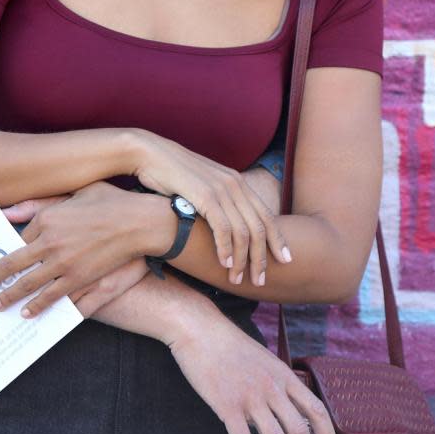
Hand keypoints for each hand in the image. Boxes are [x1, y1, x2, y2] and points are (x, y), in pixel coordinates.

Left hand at [0, 182, 151, 316]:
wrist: (141, 222)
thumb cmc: (112, 202)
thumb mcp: (76, 192)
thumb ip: (41, 202)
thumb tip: (8, 211)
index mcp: (47, 219)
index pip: (19, 238)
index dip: (6, 250)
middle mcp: (50, 243)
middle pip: (13, 266)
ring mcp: (65, 265)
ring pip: (29, 286)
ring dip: (11, 298)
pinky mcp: (81, 280)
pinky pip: (54, 298)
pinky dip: (39, 307)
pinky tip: (30, 314)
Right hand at [133, 131, 289, 286]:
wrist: (151, 153)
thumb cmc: (173, 173)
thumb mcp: (203, 184)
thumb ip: (217, 199)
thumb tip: (223, 221)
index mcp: (237, 182)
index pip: (266, 215)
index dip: (278, 239)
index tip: (284, 260)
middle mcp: (235, 184)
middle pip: (260, 227)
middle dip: (262, 257)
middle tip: (261, 280)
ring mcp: (221, 189)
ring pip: (244, 232)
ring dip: (243, 260)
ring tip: (238, 279)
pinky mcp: (205, 196)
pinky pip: (223, 228)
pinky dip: (226, 249)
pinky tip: (224, 263)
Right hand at [167, 315, 336, 433]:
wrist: (201, 331)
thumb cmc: (230, 345)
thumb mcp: (264, 358)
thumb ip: (277, 381)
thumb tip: (286, 405)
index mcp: (283, 375)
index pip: (316, 408)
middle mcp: (272, 388)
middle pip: (299, 432)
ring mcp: (250, 397)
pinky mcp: (227, 405)